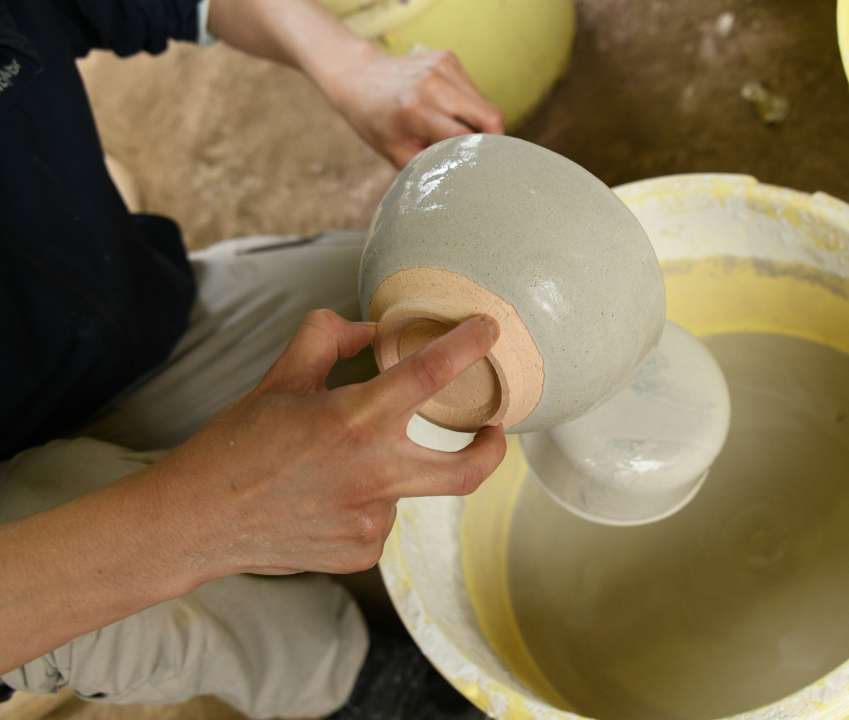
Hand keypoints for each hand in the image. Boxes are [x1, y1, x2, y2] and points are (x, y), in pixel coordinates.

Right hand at [150, 310, 506, 578]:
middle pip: (467, 471)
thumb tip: (371, 329)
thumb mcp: (280, 378)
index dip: (469, 346)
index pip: (432, 373)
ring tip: (333, 470)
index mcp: (354, 420)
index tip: (489, 332)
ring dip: (388, 472)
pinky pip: (381, 518)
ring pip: (407, 489)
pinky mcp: (361, 552)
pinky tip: (322, 500)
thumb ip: (327, 338)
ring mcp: (371, 521)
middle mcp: (373, 475)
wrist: (196, 521)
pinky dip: (364, 502)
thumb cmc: (235, 445)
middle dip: (491, 449)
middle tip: (491, 431)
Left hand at [323, 45, 505, 166]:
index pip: (467, 138)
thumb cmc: (376, 121)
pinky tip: (449, 111)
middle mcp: (431, 84)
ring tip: (458, 133)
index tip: (484, 173)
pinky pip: (475, 92)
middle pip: (490, 116)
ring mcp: (441, 67)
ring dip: (480, 124)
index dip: (480, 157)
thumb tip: (462, 182)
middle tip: (483, 157)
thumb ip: (428, 167)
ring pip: (486, 105)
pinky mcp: (447, 58)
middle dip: (494, 141)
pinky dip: (469, 107)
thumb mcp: (395, 153)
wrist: (359, 77)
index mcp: (415, 110)